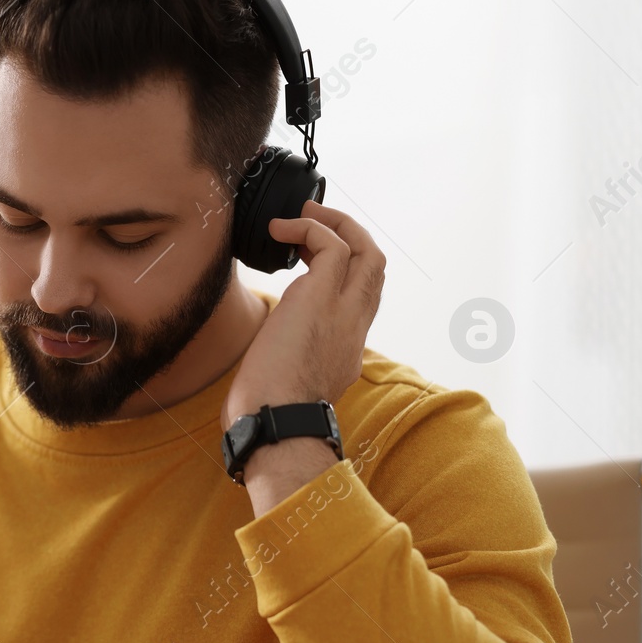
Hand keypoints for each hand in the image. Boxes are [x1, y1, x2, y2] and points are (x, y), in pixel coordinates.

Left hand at [221, 199, 385, 429]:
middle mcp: (354, 327)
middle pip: (375, 267)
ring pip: (365, 249)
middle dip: (352, 237)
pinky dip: (308, 228)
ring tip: (302, 216)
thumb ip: (290, 370)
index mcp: (347, 348)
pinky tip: (278, 230)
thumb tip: (266, 368)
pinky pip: (330, 245)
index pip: (362, 298)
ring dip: (335, 223)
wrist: (275, 426)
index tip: (312, 260)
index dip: (346, 272)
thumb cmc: (268, 417)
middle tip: (316, 224)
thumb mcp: (289, 389)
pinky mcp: (321, 298)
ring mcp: (343, 311)